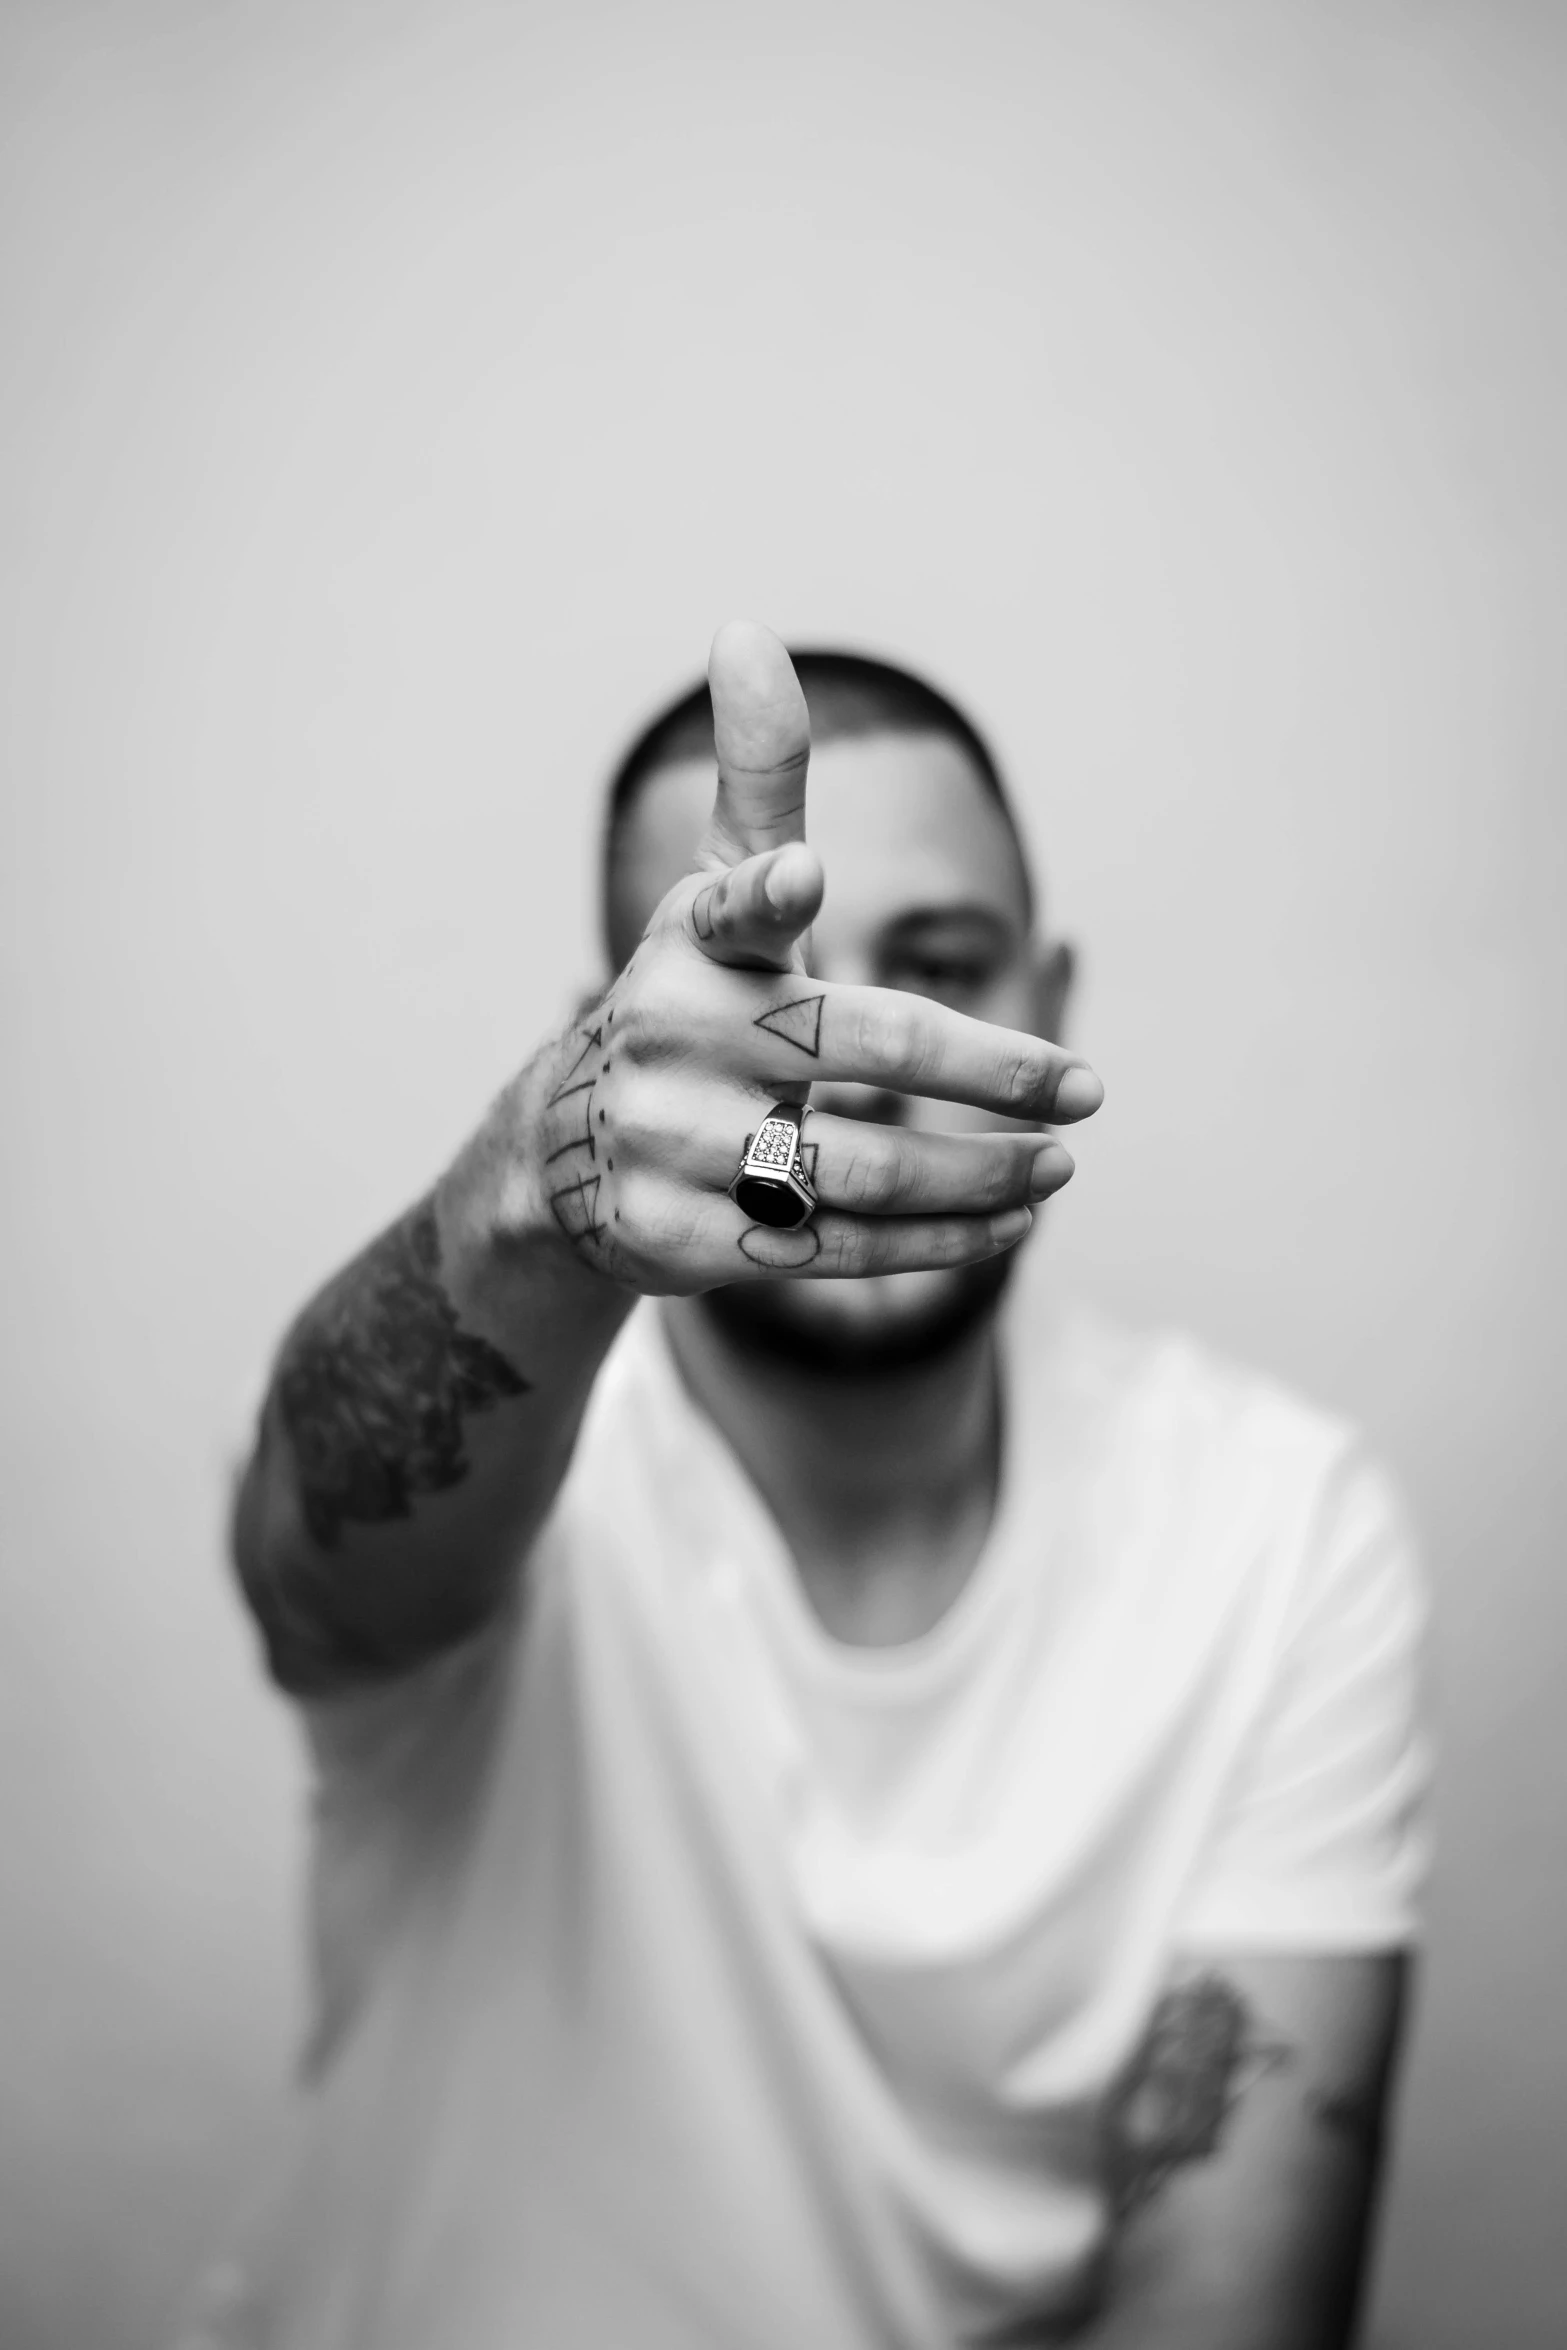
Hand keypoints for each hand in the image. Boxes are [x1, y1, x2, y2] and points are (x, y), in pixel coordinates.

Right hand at [527, 622, 1102, 1295]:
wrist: (563, 1161)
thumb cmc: (683, 1003)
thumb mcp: (710, 897)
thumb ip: (758, 784)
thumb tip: (746, 630)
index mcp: (688, 948)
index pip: (726, 909)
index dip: (764, 890)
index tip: (803, 876)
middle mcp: (670, 1042)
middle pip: (854, 1053)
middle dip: (986, 1075)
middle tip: (1084, 1092)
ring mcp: (669, 1148)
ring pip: (857, 1168)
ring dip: (977, 1175)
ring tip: (1059, 1168)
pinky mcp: (681, 1243)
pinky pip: (833, 1248)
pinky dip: (932, 1241)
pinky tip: (1006, 1223)